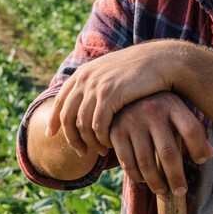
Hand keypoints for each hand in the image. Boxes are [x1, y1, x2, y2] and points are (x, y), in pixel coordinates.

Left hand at [48, 42, 175, 156]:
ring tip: (99, 152)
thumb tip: (85, 101)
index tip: (51, 134)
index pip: (60, 101)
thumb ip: (96, 84)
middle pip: (67, 116)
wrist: (161, 61)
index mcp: (83, 73)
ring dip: (89, 142)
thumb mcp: (111, 73)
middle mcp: (85, 79)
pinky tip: (109, 145)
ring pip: (82, 124)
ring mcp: (96, 86)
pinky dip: (101, 138)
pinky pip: (98, 125)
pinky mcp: (110, 95)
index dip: (54, 120)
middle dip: (71, 138)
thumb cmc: (140, 71)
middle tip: (81, 152)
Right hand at [108, 93, 212, 194]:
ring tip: (162, 190)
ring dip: (155, 182)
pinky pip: (127, 161)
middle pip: (168, 152)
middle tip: (181, 191)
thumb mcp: (176, 109)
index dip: (199, 149)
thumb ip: (192, 130)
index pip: (191, 129)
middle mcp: (152, 111)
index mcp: (172, 104)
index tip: (202, 161)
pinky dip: (136, 176)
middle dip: (176, 177)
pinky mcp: (116, 131)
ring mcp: (132, 121)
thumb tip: (209, 155)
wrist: (122, 91)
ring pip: (146, 162)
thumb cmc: (158, 106)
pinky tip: (143, 180)